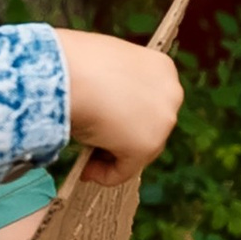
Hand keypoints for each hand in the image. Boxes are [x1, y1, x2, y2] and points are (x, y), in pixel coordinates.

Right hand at [55, 29, 184, 179]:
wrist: (68, 72)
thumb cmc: (74, 64)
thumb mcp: (102, 67)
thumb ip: (113, 87)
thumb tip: (101, 108)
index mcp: (161, 68)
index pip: (147, 100)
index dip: (124, 115)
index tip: (100, 123)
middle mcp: (171, 93)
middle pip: (147, 126)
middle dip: (120, 138)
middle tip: (92, 146)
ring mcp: (163, 120)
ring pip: (138, 150)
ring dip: (112, 156)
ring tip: (85, 160)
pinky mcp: (148, 146)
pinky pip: (124, 170)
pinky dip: (106, 175)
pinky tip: (86, 171)